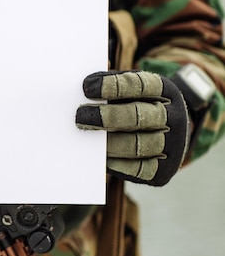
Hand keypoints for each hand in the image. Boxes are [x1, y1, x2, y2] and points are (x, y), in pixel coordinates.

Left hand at [76, 71, 189, 185]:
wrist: (169, 132)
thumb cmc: (138, 104)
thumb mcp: (131, 90)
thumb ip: (110, 88)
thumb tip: (82, 92)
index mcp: (164, 90)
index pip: (140, 85)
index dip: (113, 86)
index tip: (88, 87)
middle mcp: (173, 116)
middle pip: (139, 116)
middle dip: (107, 117)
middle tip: (80, 116)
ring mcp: (172, 144)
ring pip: (138, 145)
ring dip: (109, 142)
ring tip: (86, 136)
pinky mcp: (163, 169)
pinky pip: (138, 169)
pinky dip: (117, 163)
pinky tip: (100, 156)